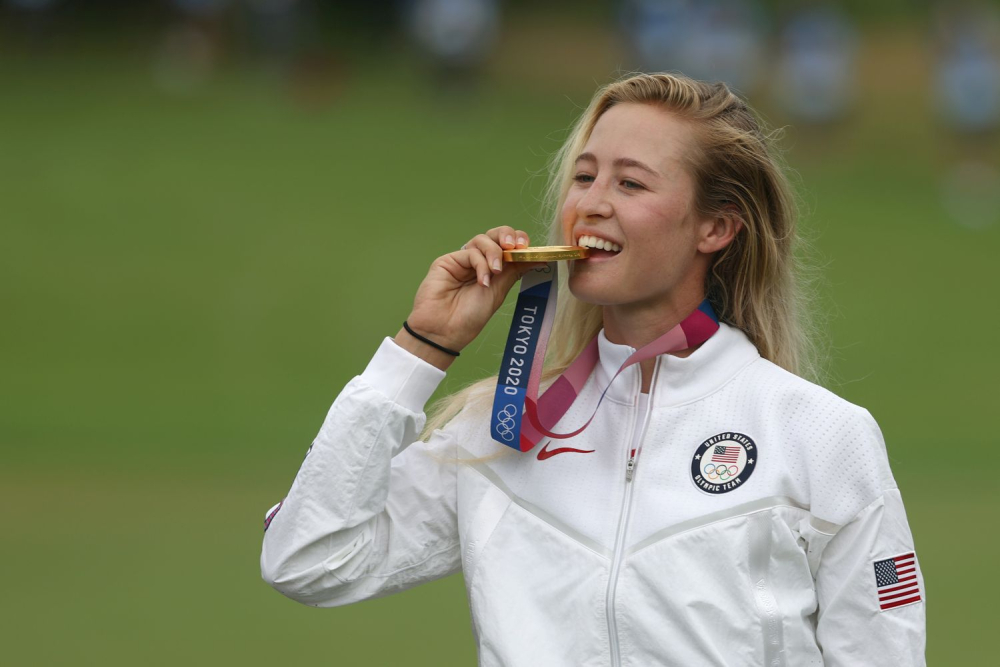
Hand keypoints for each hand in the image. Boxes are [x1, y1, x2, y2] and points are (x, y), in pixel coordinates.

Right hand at [397, 226, 542, 369]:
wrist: (445, 332)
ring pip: (482, 239)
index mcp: (492, 269)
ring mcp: (462, 260)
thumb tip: (539, 259)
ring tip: (496, 271)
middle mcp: (477, 262)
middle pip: (494, 235)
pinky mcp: (448, 261)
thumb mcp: (498, 292)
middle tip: (515, 246)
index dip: (518, 241)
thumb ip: (514, 272)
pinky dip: (480, 264)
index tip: (528, 249)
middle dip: (507, 235)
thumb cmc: (470, 317)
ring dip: (494, 252)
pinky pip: (470, 252)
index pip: (507, 246)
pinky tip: (482, 281)